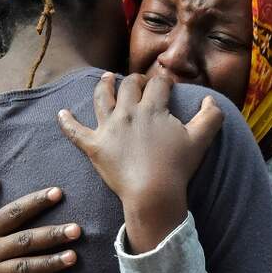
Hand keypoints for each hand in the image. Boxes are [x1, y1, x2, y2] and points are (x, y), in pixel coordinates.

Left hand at [57, 73, 222, 252]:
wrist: (153, 193)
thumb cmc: (177, 167)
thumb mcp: (200, 140)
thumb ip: (210, 117)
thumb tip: (210, 98)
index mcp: (153, 108)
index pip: (157, 84)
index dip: (163, 81)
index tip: (165, 84)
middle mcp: (128, 112)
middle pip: (129, 86)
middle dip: (135, 80)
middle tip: (138, 82)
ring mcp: (109, 128)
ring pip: (101, 98)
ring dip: (104, 85)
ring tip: (105, 79)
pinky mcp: (94, 146)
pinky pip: (75, 131)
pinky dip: (67, 121)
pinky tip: (61, 113)